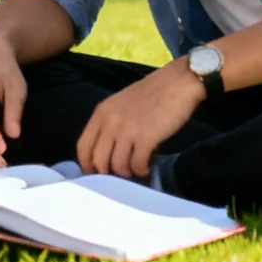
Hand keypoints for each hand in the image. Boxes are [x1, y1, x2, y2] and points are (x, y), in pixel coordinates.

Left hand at [75, 59, 203, 179]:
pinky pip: (137, 164)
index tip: (95, 175)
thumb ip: (111, 124)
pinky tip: (147, 168)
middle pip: (98, 160)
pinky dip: (141, 171)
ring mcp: (127, 130)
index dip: (87, 165)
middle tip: (118, 179)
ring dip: (126, 174)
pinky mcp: (146, 137)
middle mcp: (110, 122)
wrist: (178, 82)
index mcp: (101, 112)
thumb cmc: (152, 93)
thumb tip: (107, 152)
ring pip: (117, 165)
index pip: (83, 146)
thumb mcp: (121, 104)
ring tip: (135, 171)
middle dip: (106, 175)